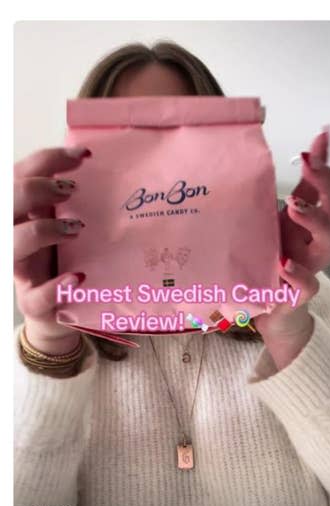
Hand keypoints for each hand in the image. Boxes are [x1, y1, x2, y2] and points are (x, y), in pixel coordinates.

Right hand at [14, 146, 90, 353]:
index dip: (47, 160)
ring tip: (77, 228)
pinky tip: (79, 276)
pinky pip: (37, 296)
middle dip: (39, 188)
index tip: (83, 155)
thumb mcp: (65, 226)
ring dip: (43, 230)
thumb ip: (73, 203)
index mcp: (22, 214)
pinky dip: (57, 286)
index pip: (21, 175)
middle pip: (8, 200)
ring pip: (12, 243)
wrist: (61, 311)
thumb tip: (105, 170)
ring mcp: (20, 271)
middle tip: (73, 189)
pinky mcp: (34, 303)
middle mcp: (13, 237)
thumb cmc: (64, 261)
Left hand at [254, 129, 329, 369]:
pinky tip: (284, 266)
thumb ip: (275, 196)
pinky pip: (308, 286)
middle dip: (328, 186)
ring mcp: (309, 266)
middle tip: (309, 168)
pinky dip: (299, 276)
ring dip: (317, 222)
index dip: (326, 162)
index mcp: (305, 223)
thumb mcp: (270, 224)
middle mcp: (312, 242)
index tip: (321, 136)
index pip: (324, 189)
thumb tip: (286, 156)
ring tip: (295, 207)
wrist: (266, 309)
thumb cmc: (268, 261)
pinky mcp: (297, 294)